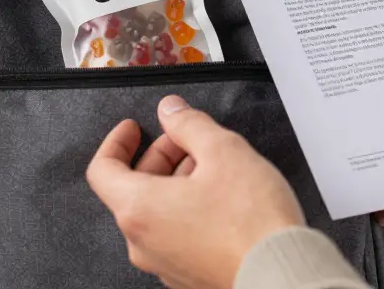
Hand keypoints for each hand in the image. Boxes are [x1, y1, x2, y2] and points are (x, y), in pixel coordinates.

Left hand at [86, 96, 304, 288]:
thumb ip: (189, 124)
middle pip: (132, 189)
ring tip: (211, 167)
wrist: (280, 274)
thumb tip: (171, 111)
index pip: (102, 170)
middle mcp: (142, 242)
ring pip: (156, 213)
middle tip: (185, 140)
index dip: (117, 142)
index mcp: (139, 209)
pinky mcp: (187, 276)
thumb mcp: (223, 151)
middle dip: (158, 157)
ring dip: (175, 183)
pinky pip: (174, 235)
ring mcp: (163, 264)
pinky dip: (187, 210)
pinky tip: (219, 199)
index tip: (134, 129)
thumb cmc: (252, 223)